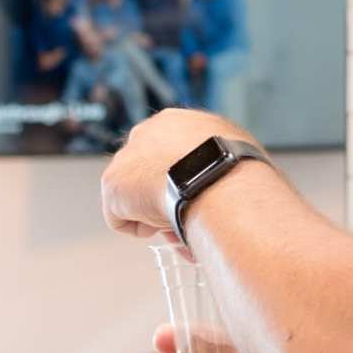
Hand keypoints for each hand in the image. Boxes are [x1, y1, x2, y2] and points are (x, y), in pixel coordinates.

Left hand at [99, 109, 250, 240]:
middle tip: (186, 224)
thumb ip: (224, 165)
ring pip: (136, 198)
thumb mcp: (239, 156)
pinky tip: (163, 225)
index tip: (197, 202)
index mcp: (179, 122)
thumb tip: (235, 184)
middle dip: (164, 202)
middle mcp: (148, 132)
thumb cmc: (239, 172)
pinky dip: (141, 230)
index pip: (172, 156)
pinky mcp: (113, 183)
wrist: (215, 178)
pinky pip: (120, 219)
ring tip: (181, 228)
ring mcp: (126, 156)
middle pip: (150, 176)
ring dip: (155, 217)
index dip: (183, 184)